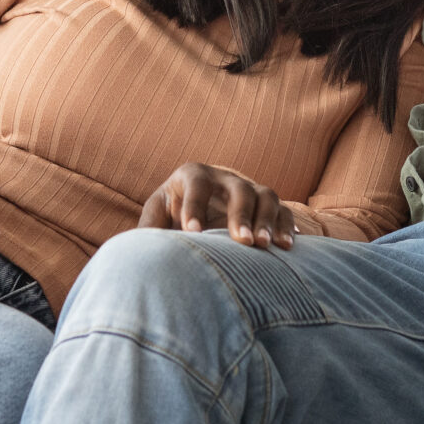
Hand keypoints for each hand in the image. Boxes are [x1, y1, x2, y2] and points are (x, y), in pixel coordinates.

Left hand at [138, 163, 294, 250]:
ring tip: (265, 246)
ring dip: (267, 220)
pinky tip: (287, 246)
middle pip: (239, 189)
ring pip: (266, 196)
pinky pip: (284, 210)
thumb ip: (148, 228)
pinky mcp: (267, 205)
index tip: (192, 233)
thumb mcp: (157, 214)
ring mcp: (249, 189)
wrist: (199, 209)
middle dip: (241, 215)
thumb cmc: (173, 213)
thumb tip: (135, 248)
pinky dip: (286, 226)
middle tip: (241, 243)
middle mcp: (224, 178)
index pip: (196, 184)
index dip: (195, 207)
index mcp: (193, 175)